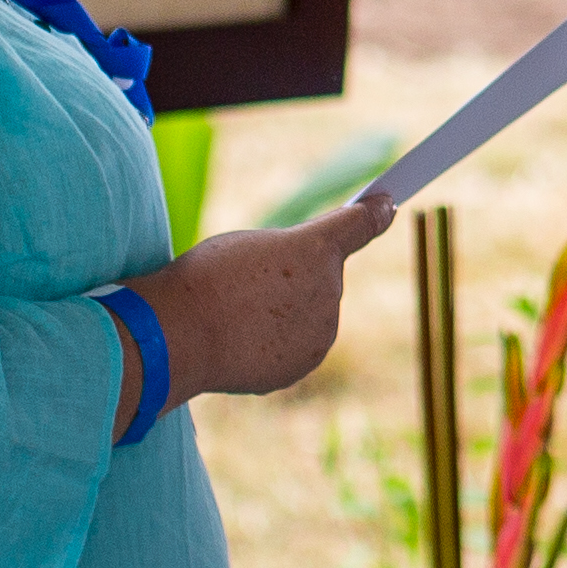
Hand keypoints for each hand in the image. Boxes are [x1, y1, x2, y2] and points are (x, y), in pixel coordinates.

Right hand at [130, 199, 395, 408]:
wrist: (179, 335)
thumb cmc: (204, 279)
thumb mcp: (248, 244)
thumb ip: (293, 250)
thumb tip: (316, 269)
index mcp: (315, 249)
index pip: (358, 226)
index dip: (374, 213)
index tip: (388, 205)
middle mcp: (330, 289)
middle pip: (323, 277)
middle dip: (296, 278)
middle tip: (251, 283)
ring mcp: (320, 331)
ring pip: (310, 314)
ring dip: (284, 312)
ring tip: (239, 312)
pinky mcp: (304, 362)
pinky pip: (294, 345)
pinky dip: (272, 342)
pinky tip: (240, 339)